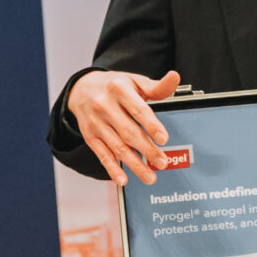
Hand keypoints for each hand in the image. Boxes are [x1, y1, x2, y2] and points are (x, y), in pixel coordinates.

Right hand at [68, 69, 182, 184]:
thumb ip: (156, 86)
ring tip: (150, 176)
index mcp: (119, 89)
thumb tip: (174, 77)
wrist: (81, 89)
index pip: (138, 110)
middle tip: (162, 162)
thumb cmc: (114, 86)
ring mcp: (96, 123)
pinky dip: (112, 168)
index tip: (163, 139)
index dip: (151, 125)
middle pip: (129, 132)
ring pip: (117, 147)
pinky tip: (123, 179)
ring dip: (134, 164)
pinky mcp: (90, 136)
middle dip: (147, 150)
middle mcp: (105, 106)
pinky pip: (102, 155)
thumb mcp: (134, 81)